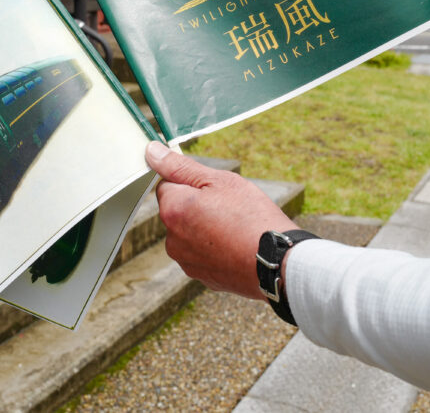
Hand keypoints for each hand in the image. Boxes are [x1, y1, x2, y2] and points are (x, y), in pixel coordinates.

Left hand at [146, 142, 296, 299]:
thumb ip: (181, 166)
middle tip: (229, 207)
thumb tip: (152, 152)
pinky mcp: (201, 277)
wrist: (277, 261)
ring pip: (190, 234)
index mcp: (173, 211)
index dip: (191, 183)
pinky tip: (236, 246)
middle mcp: (172, 239)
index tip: (214, 189)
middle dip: (196, 206)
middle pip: (178, 212)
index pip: (167, 186)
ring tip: (235, 228)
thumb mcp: (220, 181)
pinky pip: (202, 254)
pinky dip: (214, 248)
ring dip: (204, 228)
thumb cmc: (251, 217)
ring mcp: (186, 261)